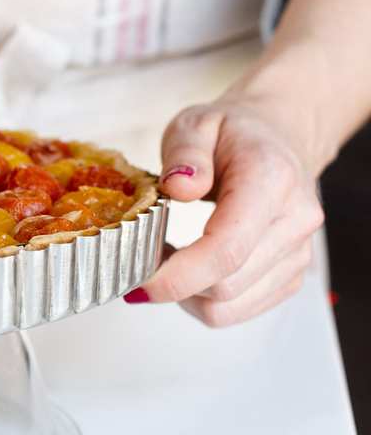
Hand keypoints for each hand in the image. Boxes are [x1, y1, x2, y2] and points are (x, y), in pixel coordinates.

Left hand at [129, 96, 323, 326]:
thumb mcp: (196, 123)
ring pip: (228, 308)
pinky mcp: (290, 276)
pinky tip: (192, 268)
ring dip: (186, 295)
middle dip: (173, 283)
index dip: (177, 276)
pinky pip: (237, 311)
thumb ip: (185, 152)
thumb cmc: (232, 134)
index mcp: (272, 182)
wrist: (278, 138)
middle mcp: (295, 223)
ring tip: (167, 260)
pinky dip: (204, 300)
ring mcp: (297, 254)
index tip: (137, 280)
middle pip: (225, 286)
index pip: (227, 250)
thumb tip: (178, 187)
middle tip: (141, 258)